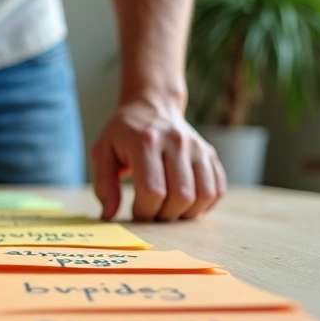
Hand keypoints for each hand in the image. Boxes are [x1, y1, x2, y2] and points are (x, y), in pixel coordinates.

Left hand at [91, 99, 225, 221]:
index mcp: (146, 141)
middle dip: (164, 215)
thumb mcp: (102, 151)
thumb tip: (108, 215)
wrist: (152, 104)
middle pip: (180, 197)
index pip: (152, 190)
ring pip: (203, 195)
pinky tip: (187, 204)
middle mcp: (176, 142)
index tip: (136, 211)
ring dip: (186, 213)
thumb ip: (104, 184)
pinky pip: (217, 189)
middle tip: (152, 212)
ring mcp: (197, 147)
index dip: (143, 211)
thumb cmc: (124, 132)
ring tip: (168, 209)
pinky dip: (204, 204)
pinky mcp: (210, 153)